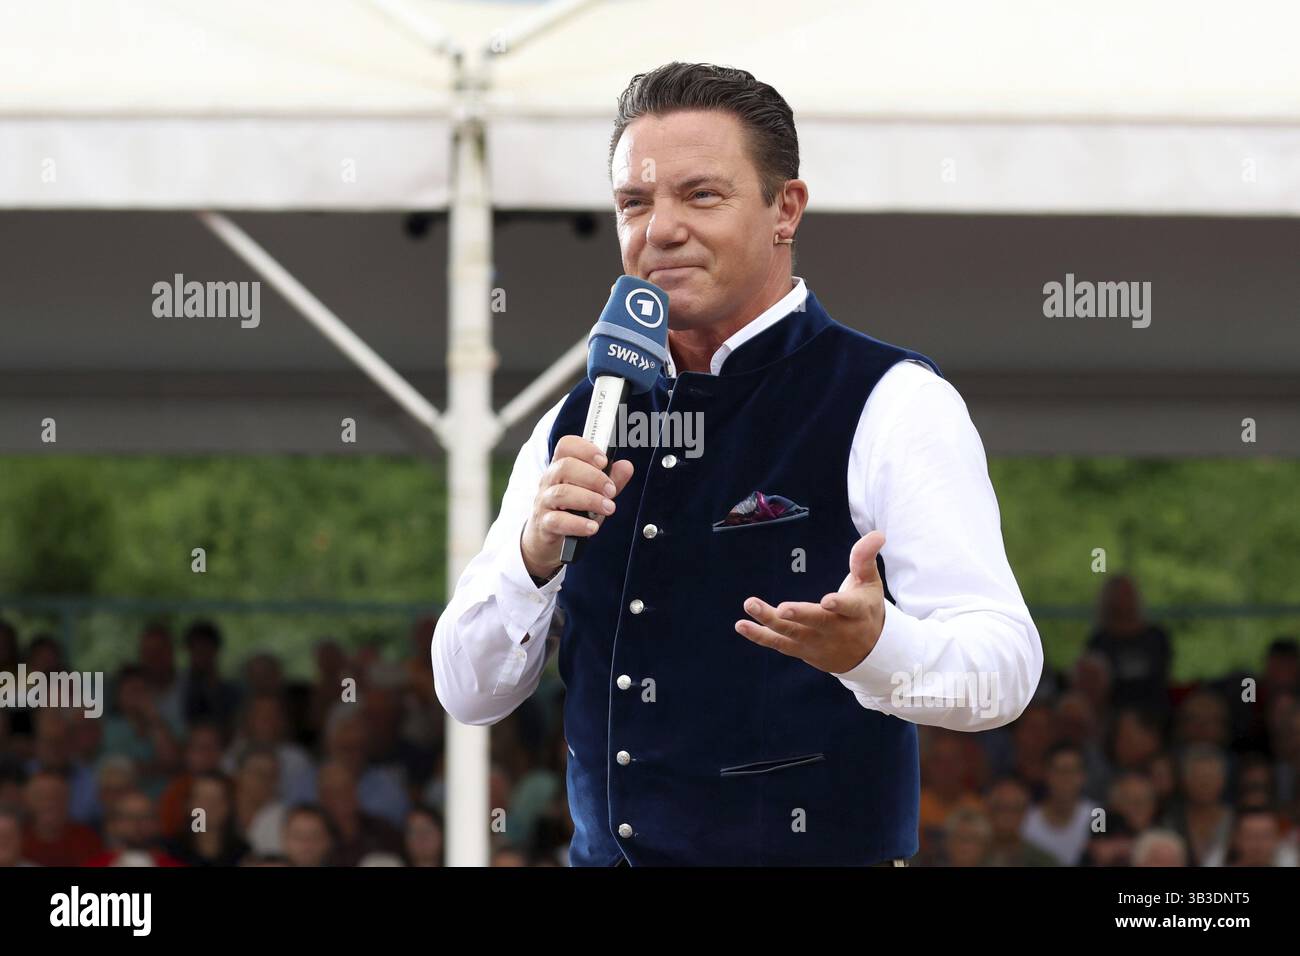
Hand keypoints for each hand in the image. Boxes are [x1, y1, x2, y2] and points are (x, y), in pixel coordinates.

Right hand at [521, 435, 634, 579]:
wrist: (545, 537)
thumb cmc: (571, 509)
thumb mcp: (593, 492)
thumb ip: (610, 479)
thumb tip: (626, 466)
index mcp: (561, 466)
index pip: (566, 446)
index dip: (586, 449)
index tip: (603, 461)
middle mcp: (550, 480)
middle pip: (565, 467)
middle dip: (593, 477)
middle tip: (610, 490)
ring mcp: (544, 502)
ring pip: (562, 493)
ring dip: (590, 500)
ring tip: (608, 508)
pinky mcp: (544, 524)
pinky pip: (558, 520)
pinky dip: (578, 523)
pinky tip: (592, 527)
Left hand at [734, 530, 887, 673]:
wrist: (868, 653)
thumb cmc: (865, 609)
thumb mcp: (869, 584)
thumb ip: (865, 558)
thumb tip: (877, 533)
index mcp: (857, 612)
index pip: (849, 608)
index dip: (839, 605)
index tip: (826, 601)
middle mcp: (837, 631)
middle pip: (816, 623)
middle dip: (799, 616)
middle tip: (781, 608)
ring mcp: (818, 643)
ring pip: (793, 634)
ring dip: (770, 621)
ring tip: (750, 604)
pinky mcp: (802, 651)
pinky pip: (779, 644)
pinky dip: (760, 636)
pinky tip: (742, 625)